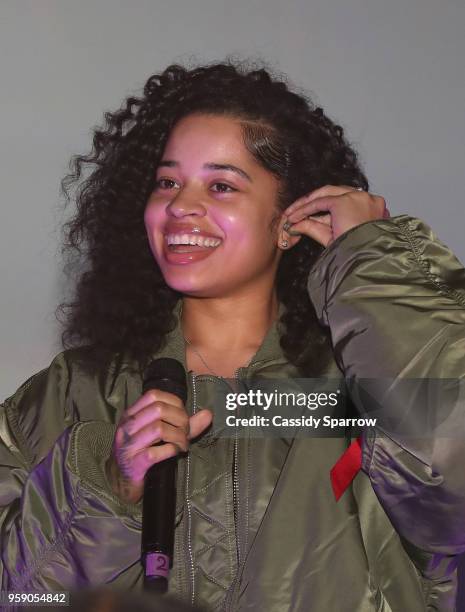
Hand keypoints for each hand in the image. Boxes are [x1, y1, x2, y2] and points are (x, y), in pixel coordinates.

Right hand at [106, 389, 212, 503]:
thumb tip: (208, 414)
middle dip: (180, 420)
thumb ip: (183, 423)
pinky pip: (157, 452)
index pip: (154, 395)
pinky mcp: (134, 464)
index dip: (175, 404)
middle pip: (159, 409)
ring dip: (179, 436)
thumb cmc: (142, 452)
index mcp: (131, 414)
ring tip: (183, 444)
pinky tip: (176, 453)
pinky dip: (172, 450)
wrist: (122, 481)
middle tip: (186, 433)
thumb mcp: (159, 434)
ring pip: (159, 428)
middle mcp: (127, 426)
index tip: (183, 418)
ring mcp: (129, 445)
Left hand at [282, 185, 389, 247]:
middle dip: (311, 202)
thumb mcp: (333, 237)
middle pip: (332, 193)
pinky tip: (293, 216)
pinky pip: (318, 203)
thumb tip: (296, 225)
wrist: (364, 258)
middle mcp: (364, 198)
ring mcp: (355, 197)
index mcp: (368, 206)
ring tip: (291, 214)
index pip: (341, 200)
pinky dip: (304, 209)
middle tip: (294, 211)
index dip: (321, 208)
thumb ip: (315, 227)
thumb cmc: (356, 252)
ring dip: (306, 203)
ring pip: (325, 194)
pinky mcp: (343, 202)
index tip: (306, 215)